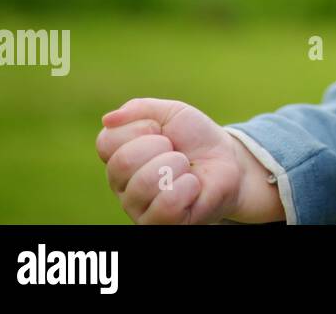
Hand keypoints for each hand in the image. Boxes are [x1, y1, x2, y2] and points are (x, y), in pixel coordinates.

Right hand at [97, 97, 282, 223]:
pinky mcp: (161, 225)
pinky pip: (167, 205)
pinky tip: (192, 187)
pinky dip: (187, 187)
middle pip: (123, 162)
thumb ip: (140, 109)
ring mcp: (139, 210)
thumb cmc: (195, 138)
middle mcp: (121, 187)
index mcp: (117, 158)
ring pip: (144, 184)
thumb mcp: (172, 113)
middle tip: (177, 152)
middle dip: (161, 147)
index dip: (143, 127)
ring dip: (176, 167)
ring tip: (186, 169)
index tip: (162, 132)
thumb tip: (108, 119)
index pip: (107, 141)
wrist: (228, 160)